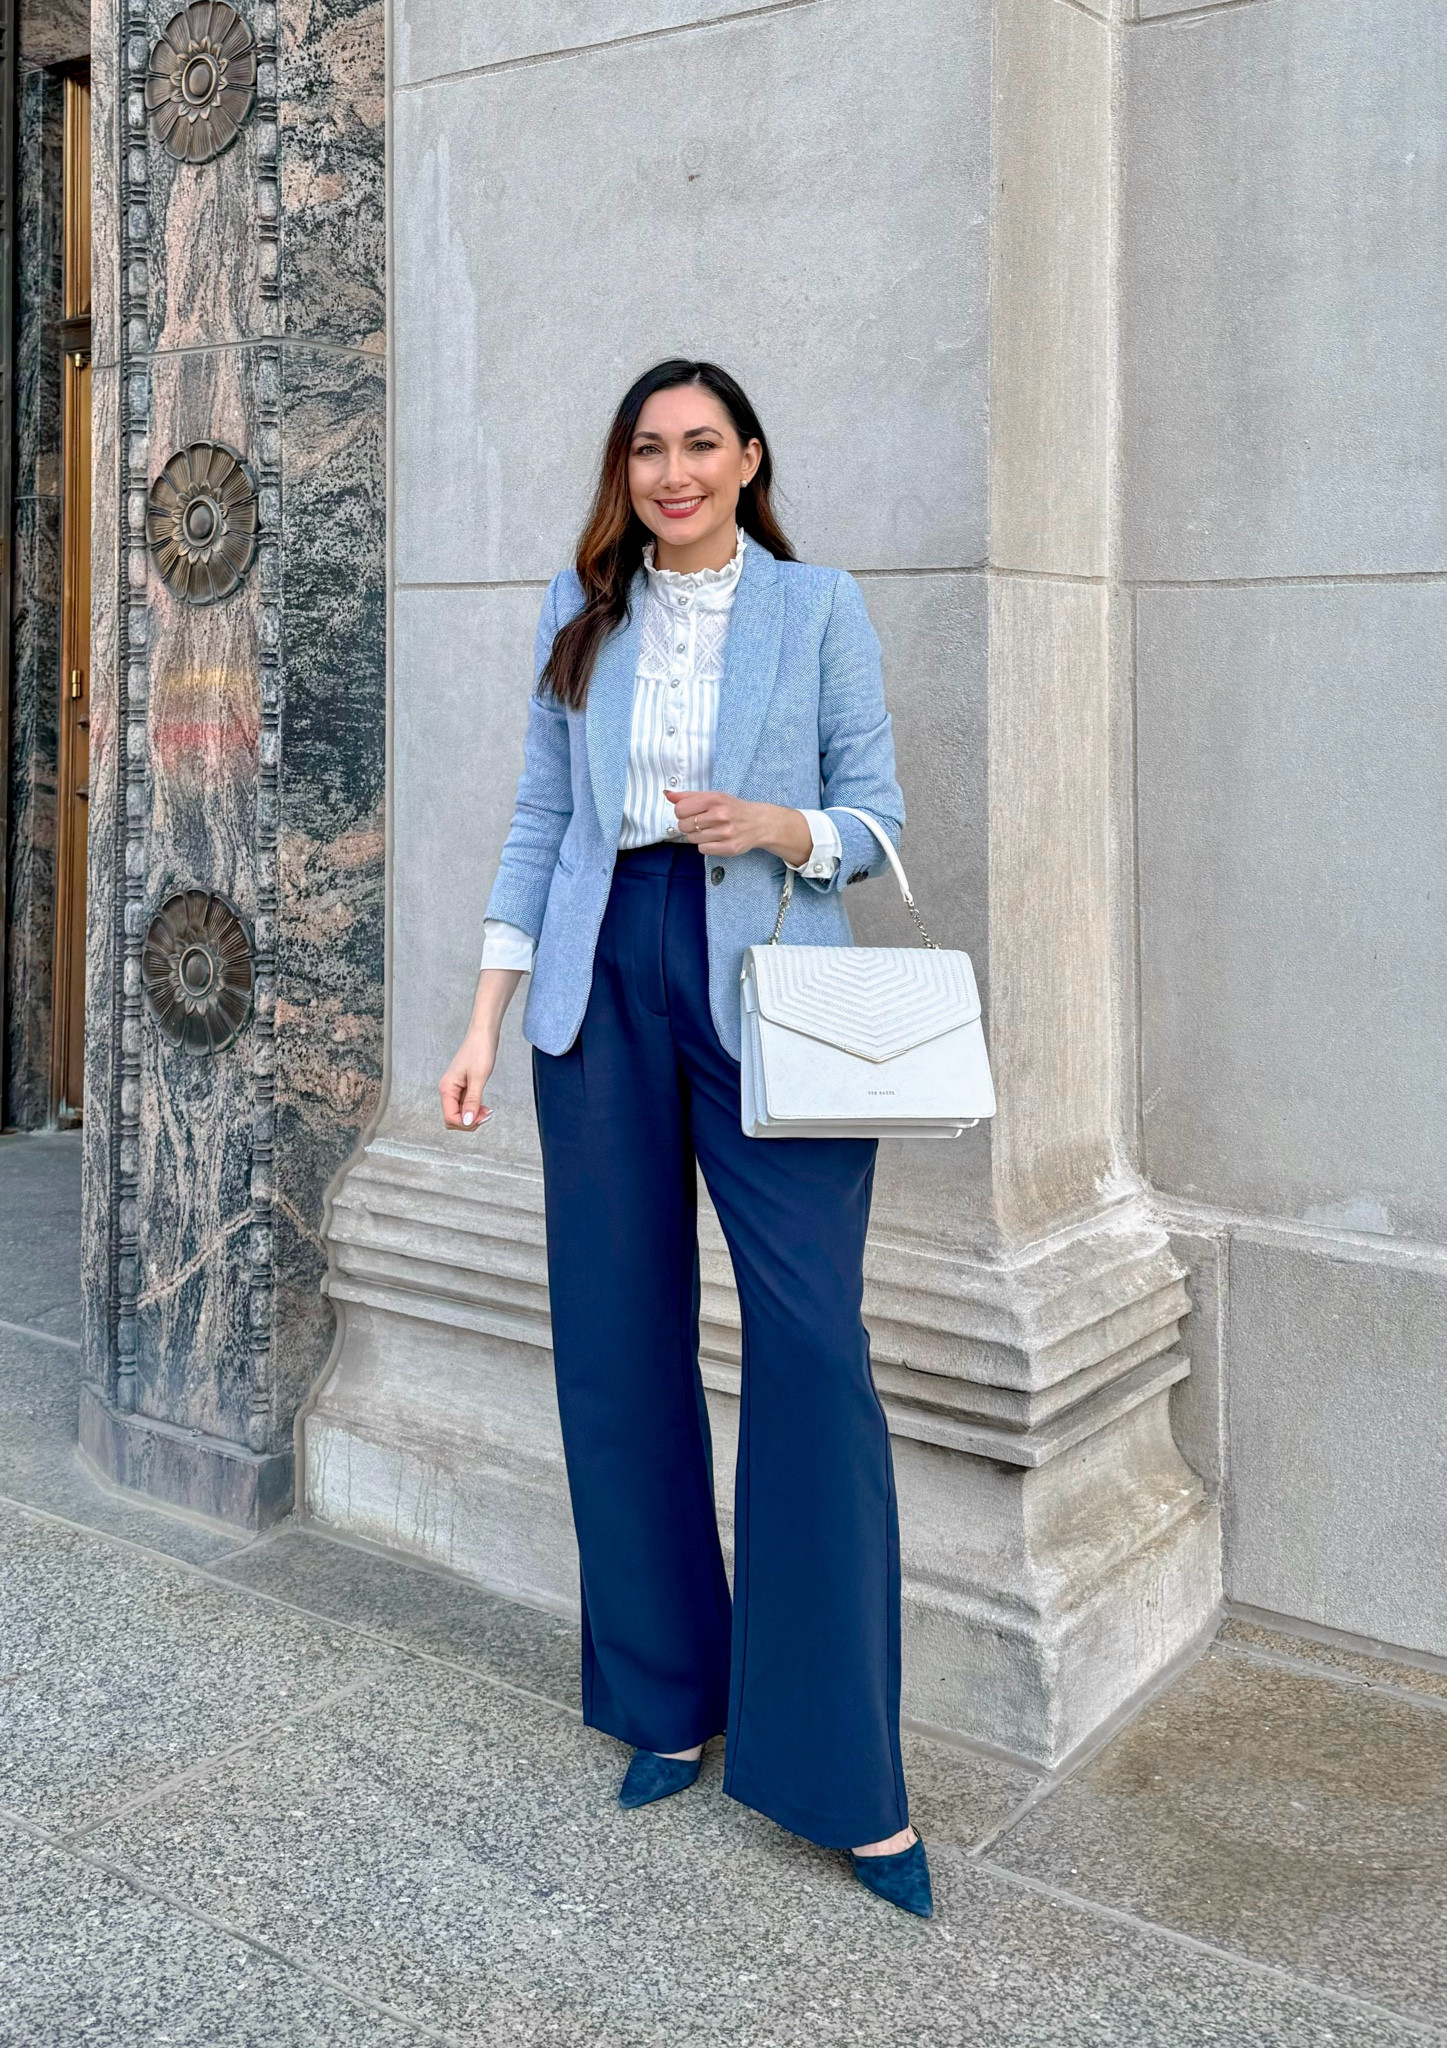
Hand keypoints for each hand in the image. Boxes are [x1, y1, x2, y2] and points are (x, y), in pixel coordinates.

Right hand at [438, 966, 523, 1129]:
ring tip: (487, 1110)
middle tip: (486, 1113)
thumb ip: (472, 1101)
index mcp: (447, 1088)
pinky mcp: (463, 1087)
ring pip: (459, 1114)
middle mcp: (448, 1090)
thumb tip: (468, 1121)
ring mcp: (455, 1089)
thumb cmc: (480, 1050)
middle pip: (453, 1119)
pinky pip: (465, 1106)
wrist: (484, 1034)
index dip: (466, 1123)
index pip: (450, 1118)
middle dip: (469, 1122)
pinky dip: (474, 1109)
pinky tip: (484, 1106)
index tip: (482, 1116)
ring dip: (472, 1116)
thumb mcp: (479, 1078)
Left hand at [664, 789, 812, 866]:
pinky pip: (702, 849)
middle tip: (701, 823)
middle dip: (688, 825)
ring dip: (697, 836)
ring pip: (692, 839)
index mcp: (714, 799)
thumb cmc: (731, 808)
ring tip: (709, 831)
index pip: (679, 809)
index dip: (681, 812)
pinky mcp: (729, 848)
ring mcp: (725, 832)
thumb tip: (667, 794)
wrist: (758, 822)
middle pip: (683, 825)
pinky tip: (715, 839)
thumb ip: (688, 796)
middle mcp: (720, 815)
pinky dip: (705, 846)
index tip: (691, 813)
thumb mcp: (712, 796)